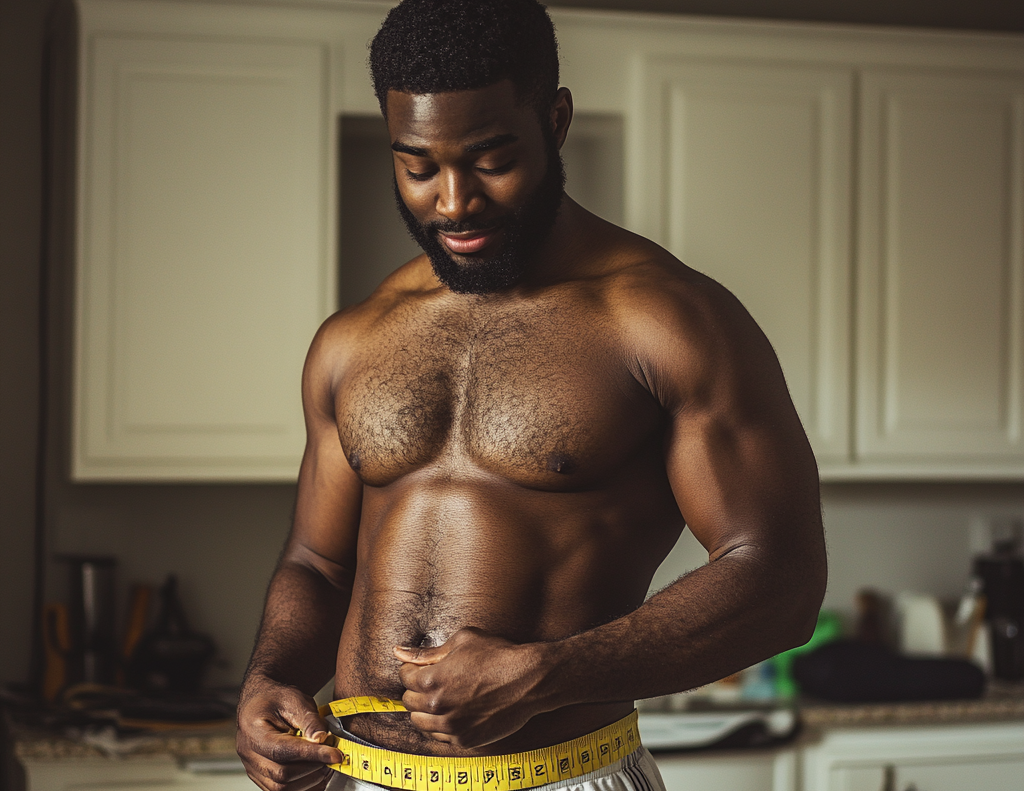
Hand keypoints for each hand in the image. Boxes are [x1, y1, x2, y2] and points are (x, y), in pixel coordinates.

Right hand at [236, 675, 343, 790]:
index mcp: (253, 731)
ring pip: (280, 788)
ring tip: (325, 763)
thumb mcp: (295, 699)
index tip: (335, 754)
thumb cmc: (275, 698)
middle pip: (281, 774)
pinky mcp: (261, 776)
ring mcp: (253, 768)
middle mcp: (248, 754)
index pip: (283, 751)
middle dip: (313, 768)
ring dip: (309, 779)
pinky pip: (280, 790)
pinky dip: (302, 785)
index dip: (311, 755)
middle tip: (333, 756)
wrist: (261, 701)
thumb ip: (309, 719)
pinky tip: (316, 773)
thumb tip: (322, 739)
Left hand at [394, 627, 547, 748]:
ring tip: (441, 697)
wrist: (528, 679)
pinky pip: (439, 736)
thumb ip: (426, 651)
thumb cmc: (497, 655)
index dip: (412, 669)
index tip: (421, 667)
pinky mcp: (465, 739)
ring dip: (425, 710)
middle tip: (433, 681)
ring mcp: (451, 726)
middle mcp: (438, 706)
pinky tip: (453, 711)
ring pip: (420, 723)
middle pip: (408, 702)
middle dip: (416, 689)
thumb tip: (399, 651)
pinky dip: (441, 725)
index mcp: (432, 680)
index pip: (404, 678)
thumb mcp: (461, 641)